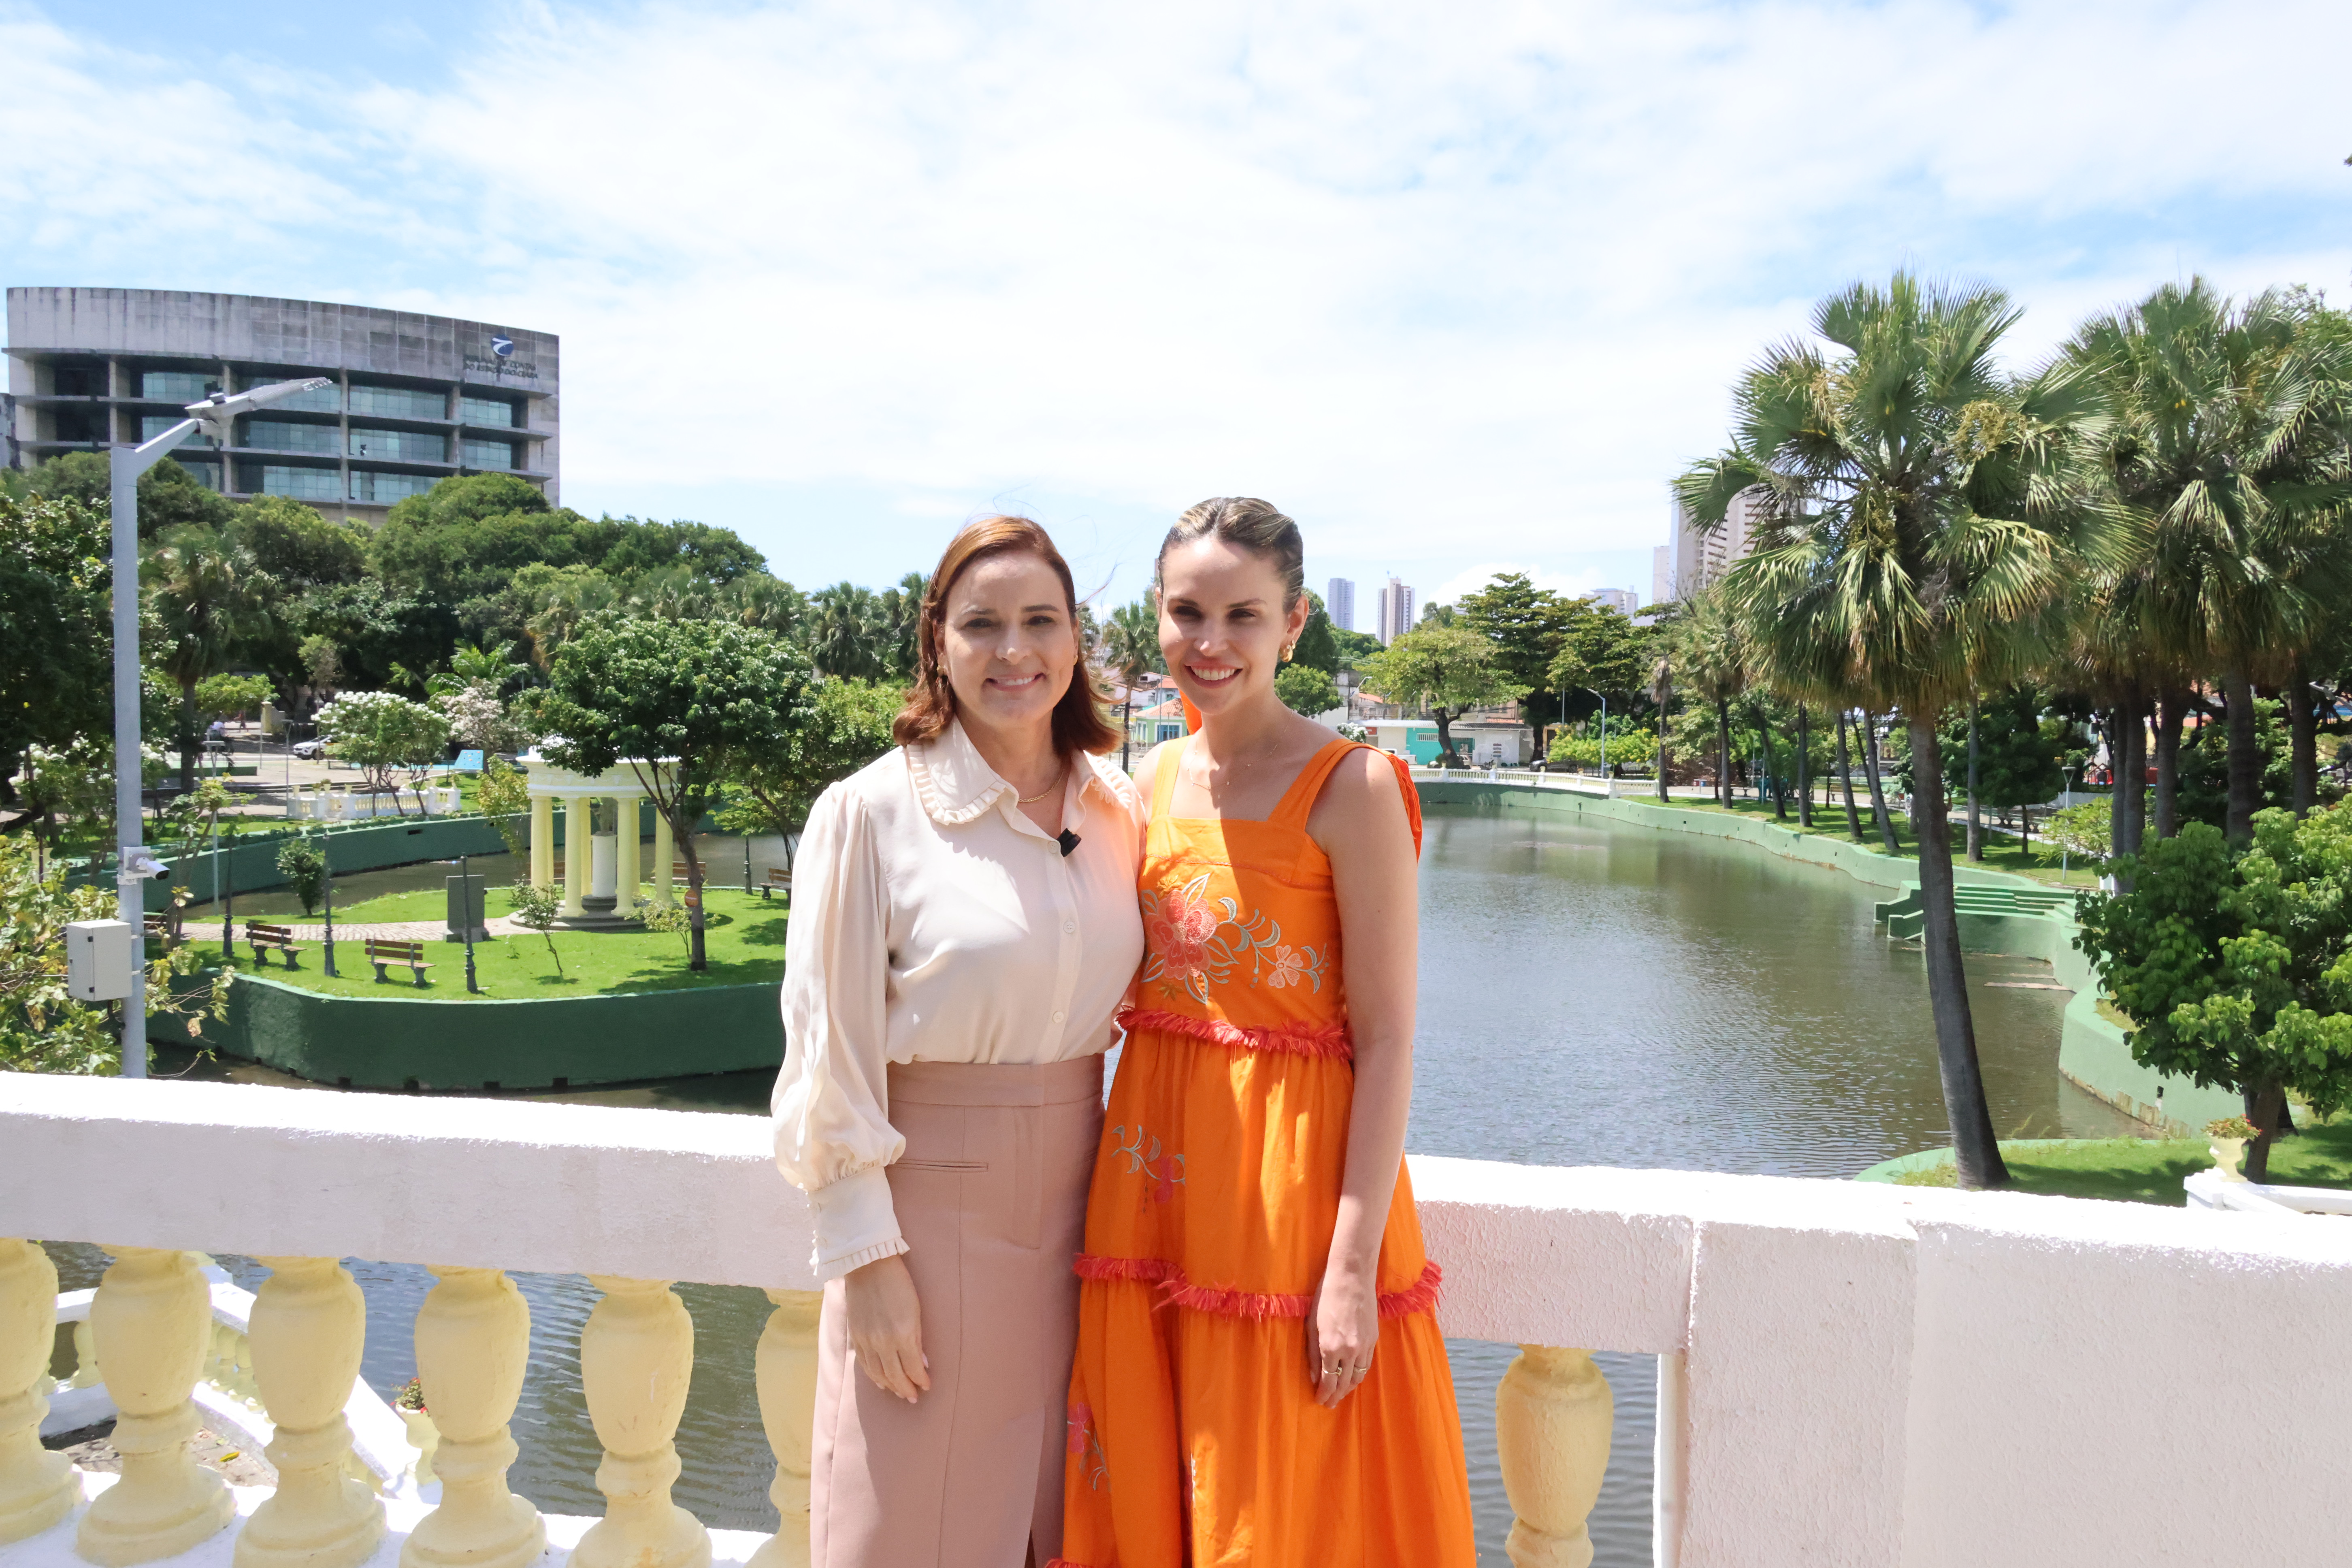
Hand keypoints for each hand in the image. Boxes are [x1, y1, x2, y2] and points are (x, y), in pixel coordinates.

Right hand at [842, 1254, 928, 1402]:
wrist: (868, 1266)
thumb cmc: (899, 1284)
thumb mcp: (916, 1310)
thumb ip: (918, 1339)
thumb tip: (922, 1364)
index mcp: (902, 1334)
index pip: (913, 1368)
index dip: (920, 1380)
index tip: (926, 1386)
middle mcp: (883, 1342)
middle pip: (895, 1376)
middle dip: (906, 1388)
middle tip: (913, 1397)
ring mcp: (867, 1341)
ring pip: (878, 1374)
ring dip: (890, 1386)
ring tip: (899, 1392)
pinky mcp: (855, 1336)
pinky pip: (864, 1364)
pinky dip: (873, 1376)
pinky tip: (881, 1381)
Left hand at [1305, 1264, 1378, 1408]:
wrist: (1352, 1277)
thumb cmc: (1326, 1296)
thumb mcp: (1311, 1325)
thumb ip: (1312, 1354)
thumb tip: (1313, 1377)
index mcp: (1331, 1347)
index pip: (1328, 1381)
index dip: (1324, 1394)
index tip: (1319, 1400)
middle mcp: (1350, 1351)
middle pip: (1344, 1383)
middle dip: (1336, 1396)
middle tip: (1329, 1404)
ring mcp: (1364, 1345)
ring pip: (1358, 1377)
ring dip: (1348, 1388)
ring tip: (1340, 1395)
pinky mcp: (1373, 1339)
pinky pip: (1367, 1365)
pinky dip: (1359, 1375)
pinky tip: (1352, 1377)